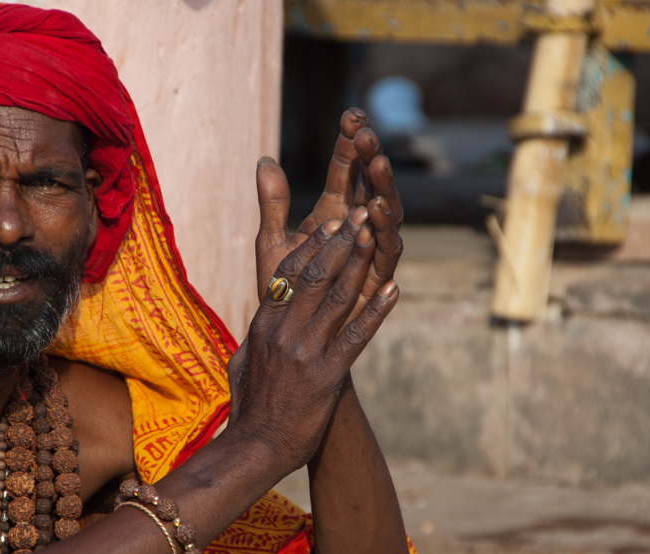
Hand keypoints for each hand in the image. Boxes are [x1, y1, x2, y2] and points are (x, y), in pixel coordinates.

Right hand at [225, 210, 399, 470]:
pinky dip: (376, 311)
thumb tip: (258, 324)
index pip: (287, 274)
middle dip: (340, 242)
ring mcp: (304, 352)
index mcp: (263, 325)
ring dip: (358, 264)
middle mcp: (282, 332)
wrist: (253, 448)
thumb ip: (254, 339)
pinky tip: (394, 291)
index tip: (331, 225)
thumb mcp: (242, 364)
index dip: (312, 246)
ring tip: (375, 237)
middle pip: (313, 275)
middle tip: (360, 216)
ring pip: (334, 298)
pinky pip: (355, 336)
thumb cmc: (249, 410)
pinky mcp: (326, 376)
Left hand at [255, 108, 403, 325]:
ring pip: (384, 219)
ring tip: (376, 168)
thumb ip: (272, 204)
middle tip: (368, 136)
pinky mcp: (375, 285)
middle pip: (371, 188)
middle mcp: (359, 232)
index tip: (350, 117)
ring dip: (382, 194)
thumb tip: (264, 160)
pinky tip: (379, 217)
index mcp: (335, 215)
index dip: (349, 146)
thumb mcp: (272, 243)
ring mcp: (370, 257)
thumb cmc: (281, 292)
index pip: (348, 172)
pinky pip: (386, 259)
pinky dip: (385, 238)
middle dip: (371, 161)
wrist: (286, 341)